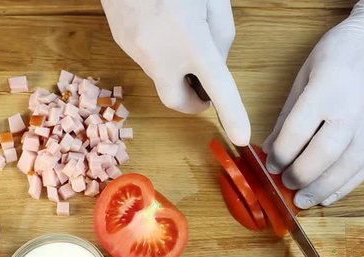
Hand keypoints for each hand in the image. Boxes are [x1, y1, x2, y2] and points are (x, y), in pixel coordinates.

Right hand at [101, 0, 249, 145]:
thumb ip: (221, 37)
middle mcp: (159, 53)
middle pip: (178, 102)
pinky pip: (147, 59)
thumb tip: (214, 66)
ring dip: (177, 70)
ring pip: (161, 77)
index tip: (242, 136)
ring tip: (181, 34)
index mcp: (191, 40)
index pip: (218, 89)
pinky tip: (161, 26)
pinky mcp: (121, 41)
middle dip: (194, 103)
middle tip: (205, 90)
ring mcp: (135, 49)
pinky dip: (161, 54)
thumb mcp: (214, 0)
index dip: (232, 115)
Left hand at [263, 0, 363, 208]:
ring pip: (346, 168)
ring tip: (304, 200)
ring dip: (322, 189)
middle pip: (323, 155)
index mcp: (327, 89)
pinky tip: (329, 195)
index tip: (271, 164)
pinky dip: (346, 186)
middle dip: (300, 176)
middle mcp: (352, 110)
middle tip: (286, 184)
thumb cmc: (345, 50)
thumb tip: (272, 146)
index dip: (280, 154)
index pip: (297, 132)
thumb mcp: (307, 72)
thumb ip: (289, 113)